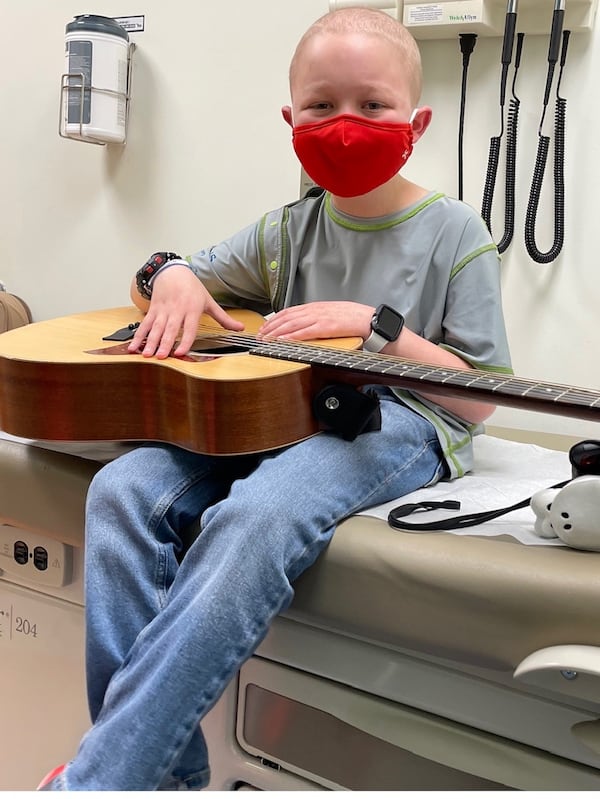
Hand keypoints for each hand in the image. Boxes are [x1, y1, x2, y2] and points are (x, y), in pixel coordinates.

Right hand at [128, 266, 243, 357]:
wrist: (173, 271)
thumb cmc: (193, 288)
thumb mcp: (209, 301)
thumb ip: (224, 318)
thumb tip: (240, 328)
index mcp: (192, 309)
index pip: (189, 327)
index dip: (185, 340)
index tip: (180, 352)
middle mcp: (177, 310)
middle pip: (170, 329)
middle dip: (164, 343)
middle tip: (160, 357)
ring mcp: (163, 310)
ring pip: (155, 328)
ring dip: (150, 342)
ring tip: (146, 355)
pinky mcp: (153, 309)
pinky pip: (145, 324)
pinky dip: (138, 336)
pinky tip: (133, 347)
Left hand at [257, 301, 372, 341]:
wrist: (370, 320)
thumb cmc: (354, 320)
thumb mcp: (332, 315)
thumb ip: (318, 318)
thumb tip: (305, 325)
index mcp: (316, 307)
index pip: (289, 311)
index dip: (274, 320)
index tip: (264, 328)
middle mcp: (315, 310)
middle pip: (286, 317)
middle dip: (270, 327)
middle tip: (259, 336)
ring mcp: (320, 318)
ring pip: (292, 324)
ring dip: (276, 333)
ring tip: (265, 340)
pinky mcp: (326, 328)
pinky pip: (305, 332)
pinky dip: (291, 336)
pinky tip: (282, 341)